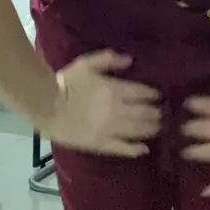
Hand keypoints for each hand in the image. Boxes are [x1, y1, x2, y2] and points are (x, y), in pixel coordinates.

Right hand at [41, 50, 160, 157]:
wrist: (47, 106)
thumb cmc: (67, 82)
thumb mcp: (87, 64)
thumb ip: (109, 59)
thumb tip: (131, 60)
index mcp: (114, 89)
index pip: (142, 92)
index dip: (153, 94)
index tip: (158, 96)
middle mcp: (116, 110)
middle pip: (144, 113)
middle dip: (156, 113)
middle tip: (162, 113)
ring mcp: (109, 129)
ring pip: (137, 131)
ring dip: (151, 129)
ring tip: (158, 128)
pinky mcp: (100, 144)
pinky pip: (122, 148)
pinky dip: (135, 149)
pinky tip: (144, 149)